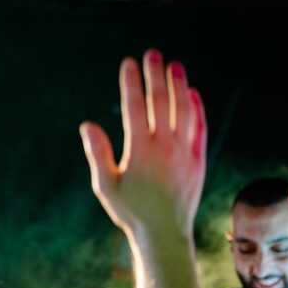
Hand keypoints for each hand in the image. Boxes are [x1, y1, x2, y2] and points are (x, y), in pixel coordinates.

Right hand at [80, 50, 207, 239]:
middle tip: (153, 53)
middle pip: (161, 102)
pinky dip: (197, 109)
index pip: (134, 107)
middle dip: (156, 75)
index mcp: (139, 150)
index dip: (131, 83)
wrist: (165, 234)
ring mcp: (185, 153)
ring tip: (175, 66)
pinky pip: (199, 129)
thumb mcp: (106, 186)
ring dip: (180, 85)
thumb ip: (98, 154)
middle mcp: (165, 147)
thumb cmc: (131, 212)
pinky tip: (193, 94)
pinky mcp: (199, 161)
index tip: (128, 63)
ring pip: (184, 110)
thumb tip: (87, 125)